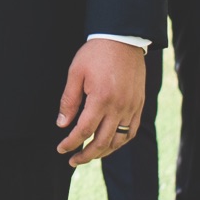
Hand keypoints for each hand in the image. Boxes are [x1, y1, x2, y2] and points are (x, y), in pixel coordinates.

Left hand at [55, 38, 147, 162]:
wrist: (124, 39)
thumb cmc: (96, 53)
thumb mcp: (75, 73)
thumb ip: (69, 101)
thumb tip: (62, 125)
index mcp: (101, 99)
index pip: (84, 131)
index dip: (71, 143)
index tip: (61, 149)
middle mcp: (119, 107)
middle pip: (102, 142)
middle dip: (86, 155)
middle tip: (73, 160)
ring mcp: (131, 107)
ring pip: (119, 140)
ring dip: (103, 152)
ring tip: (90, 155)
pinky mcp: (139, 104)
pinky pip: (132, 131)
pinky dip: (120, 142)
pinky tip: (110, 144)